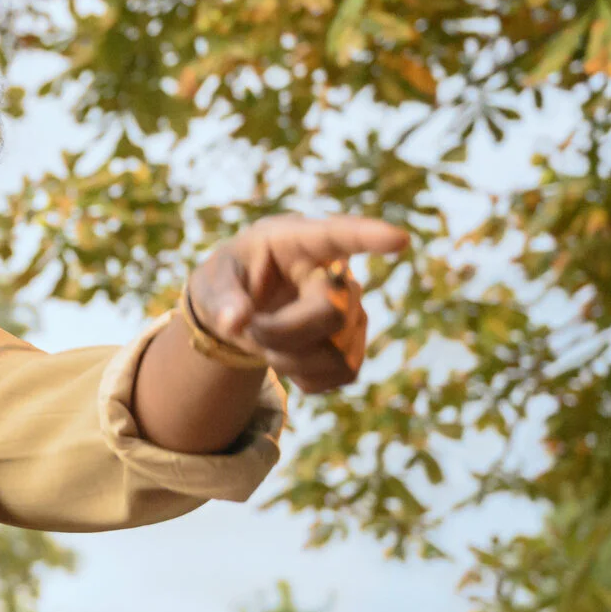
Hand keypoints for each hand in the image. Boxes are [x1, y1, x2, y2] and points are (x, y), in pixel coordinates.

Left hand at [187, 214, 407, 392]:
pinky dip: (304, 377)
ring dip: (286, 357)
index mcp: (298, 241)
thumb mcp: (212, 283)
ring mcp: (352, 310)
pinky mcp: (356, 346)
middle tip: (247, 328)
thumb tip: (235, 321)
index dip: (369, 236)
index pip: (338, 234)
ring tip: (265, 338)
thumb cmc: (229, 283)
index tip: (398, 239)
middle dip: (280, 332)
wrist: (242, 313)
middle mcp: (335, 272)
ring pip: (336, 351)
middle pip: (330, 313)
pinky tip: (287, 356)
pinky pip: (342, 374)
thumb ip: (220, 299)